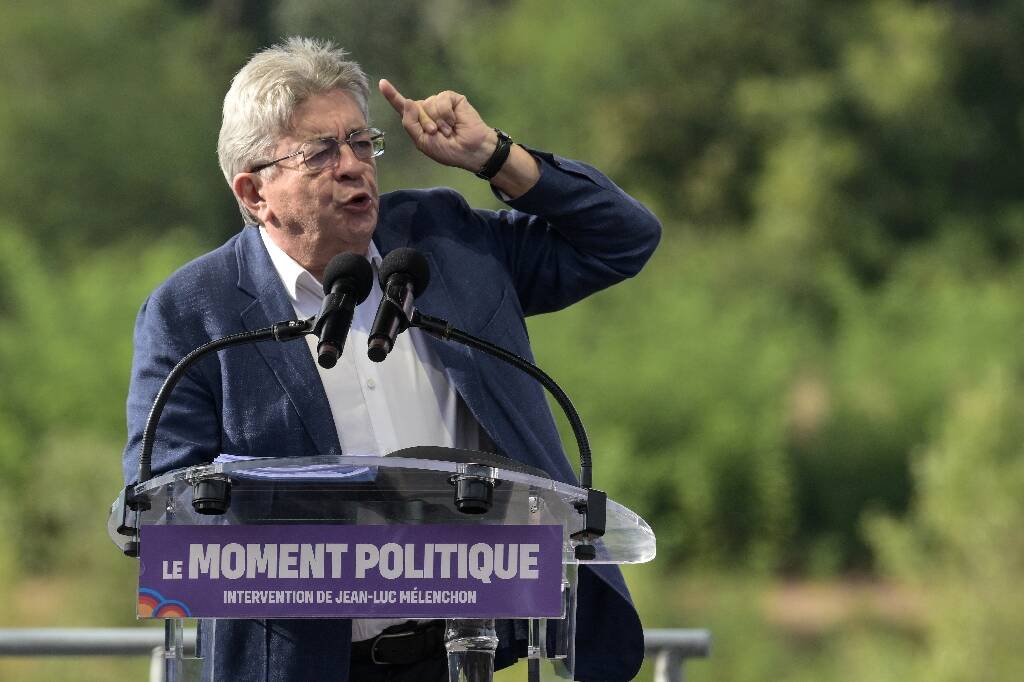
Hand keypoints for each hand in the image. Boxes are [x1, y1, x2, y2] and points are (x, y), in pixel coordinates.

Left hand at [378, 79, 496, 172]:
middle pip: (415, 108)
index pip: (403, 107)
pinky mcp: (453, 99)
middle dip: (425, 123)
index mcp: (418, 121)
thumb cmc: (448, 150)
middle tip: (438, 135)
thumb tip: (409, 101)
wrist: (470, 151)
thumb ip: (411, 123)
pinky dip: (446, 114)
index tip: (382, 83)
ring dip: (438, 121)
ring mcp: (440, 103)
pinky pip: (442, 100)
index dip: (392, 95)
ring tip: (448, 131)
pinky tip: (454, 122)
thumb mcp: (422, 142)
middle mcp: (427, 109)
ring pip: (429, 104)